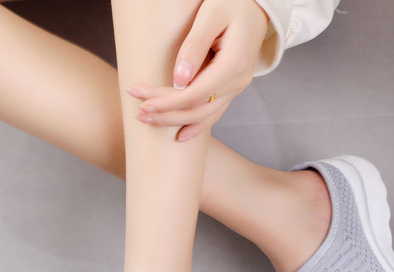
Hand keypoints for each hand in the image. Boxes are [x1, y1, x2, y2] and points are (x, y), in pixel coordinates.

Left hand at [127, 0, 268, 140]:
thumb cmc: (231, 3)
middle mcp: (238, 81)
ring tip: (149, 119)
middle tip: (138, 112)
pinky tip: (180, 136)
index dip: (166, 102)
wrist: (255, 6)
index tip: (141, 99)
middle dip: (165, 114)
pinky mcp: (231, 88)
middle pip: (196, 109)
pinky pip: (214, 113)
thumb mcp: (210, 14)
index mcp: (234, 63)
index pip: (194, 94)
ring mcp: (236, 87)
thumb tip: (179, 81)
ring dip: (175, 121)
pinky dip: (196, 126)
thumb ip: (194, 46)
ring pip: (204, 116)